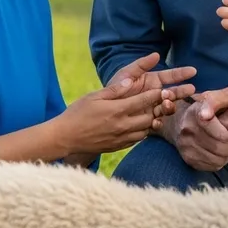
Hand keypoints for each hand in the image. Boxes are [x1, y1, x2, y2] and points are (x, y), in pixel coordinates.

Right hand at [55, 80, 169, 154]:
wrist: (65, 137)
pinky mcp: (117, 147)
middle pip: (149, 117)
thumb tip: (131, 80)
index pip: (144, 101)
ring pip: (145, 131)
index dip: (156, 94)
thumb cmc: (77, 113)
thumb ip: (115, 89)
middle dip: (156, 109)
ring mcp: (120, 138)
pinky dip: (142, 132)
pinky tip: (139, 125)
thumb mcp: (94, 96)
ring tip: (151, 113)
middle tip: (159, 101)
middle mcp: (122, 125)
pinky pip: (137, 140)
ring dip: (150, 121)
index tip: (162, 89)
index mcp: (117, 110)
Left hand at [108, 53, 196, 130]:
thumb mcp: (127, 73)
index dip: (181, 73)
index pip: (170, 76)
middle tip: (190, 89)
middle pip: (173, 92)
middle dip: (182, 91)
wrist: (103, 108)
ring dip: (170, 105)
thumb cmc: (116, 86)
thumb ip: (142, 64)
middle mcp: (156, 95)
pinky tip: (158, 119)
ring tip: (168, 102)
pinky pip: (156, 123)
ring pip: (167, 107)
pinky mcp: (148, 121)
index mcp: (153, 81)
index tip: (193, 71)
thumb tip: (157, 55)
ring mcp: (153, 108)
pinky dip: (159, 121)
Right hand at [160, 93, 227, 171]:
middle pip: (217, 145)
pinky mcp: (188, 159)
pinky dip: (222, 162)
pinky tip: (222, 153)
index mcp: (195, 111)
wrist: (180, 121)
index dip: (219, 131)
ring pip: (217, 159)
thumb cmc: (207, 111)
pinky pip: (212, 166)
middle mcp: (187, 129)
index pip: (207, 122)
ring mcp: (186, 145)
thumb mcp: (220, 104)